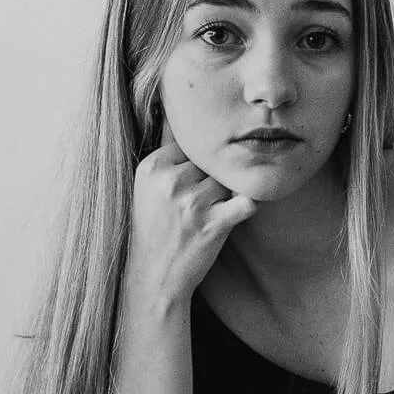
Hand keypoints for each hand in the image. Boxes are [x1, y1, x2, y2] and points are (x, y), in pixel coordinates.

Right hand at [128, 137, 255, 306]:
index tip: (189, 184)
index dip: (196, 166)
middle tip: (199, 204)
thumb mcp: (147, 188)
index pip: (192, 146)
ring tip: (209, 214)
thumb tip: (181, 114)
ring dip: (225, 196)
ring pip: (228, 181)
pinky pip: (247, 202)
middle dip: (211, 180)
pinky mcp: (214, 224)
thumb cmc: (152, 231)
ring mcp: (192, 202)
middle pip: (211, 163)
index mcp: (152, 167)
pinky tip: (236, 214)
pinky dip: (247, 206)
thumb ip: (168, 155)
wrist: (152, 280)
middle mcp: (171, 180)